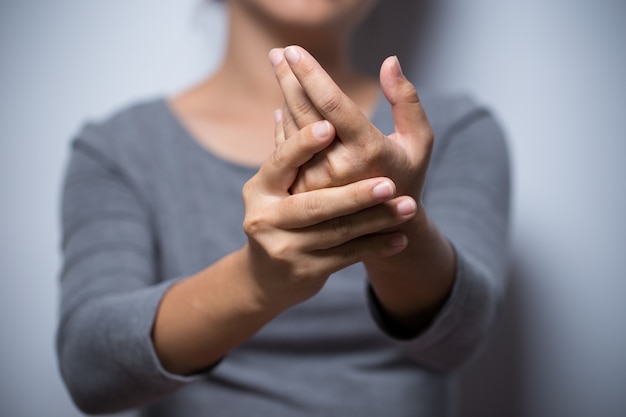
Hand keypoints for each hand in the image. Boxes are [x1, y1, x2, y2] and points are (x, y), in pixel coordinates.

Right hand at [242, 116, 416, 308]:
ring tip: (409, 207)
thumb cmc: (281, 215)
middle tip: (389, 184)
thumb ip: (286, 147)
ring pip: (337, 232)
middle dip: (354, 195)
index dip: (303, 144)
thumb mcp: (277, 185)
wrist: (269, 277)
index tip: (330, 126)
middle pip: (315, 205)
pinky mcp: (305, 271)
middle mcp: (266, 218)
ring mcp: (284, 248)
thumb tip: (287, 104)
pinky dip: (376, 247)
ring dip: (376, 220)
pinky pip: (347, 257)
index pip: (281, 161)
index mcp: (260, 188)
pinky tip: (400, 238)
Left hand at [269, 46, 432, 203]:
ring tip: (281, 67)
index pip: (332, 104)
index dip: (310, 74)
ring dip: (285, 96)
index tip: (294, 50)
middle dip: (289, 78)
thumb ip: (407, 100)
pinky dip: (285, 122)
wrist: (385, 228)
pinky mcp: (302, 191)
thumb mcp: (420, 141)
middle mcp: (337, 168)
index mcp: (368, 151)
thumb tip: (390, 61)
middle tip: (278, 52)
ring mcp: (315, 183)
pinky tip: (285, 102)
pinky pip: (286, 150)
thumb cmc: (406, 177)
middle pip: (304, 113)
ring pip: (291, 130)